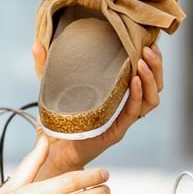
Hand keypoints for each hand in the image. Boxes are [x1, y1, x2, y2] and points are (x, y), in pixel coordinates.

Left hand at [33, 41, 164, 174]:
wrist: (48, 151)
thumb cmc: (54, 122)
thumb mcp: (51, 87)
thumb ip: (46, 66)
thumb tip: (37, 43)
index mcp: (116, 94)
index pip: (144, 76)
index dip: (150, 60)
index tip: (147, 42)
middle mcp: (124, 107)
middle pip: (154, 86)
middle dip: (156, 66)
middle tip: (149, 48)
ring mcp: (122, 120)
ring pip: (151, 100)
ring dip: (150, 80)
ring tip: (143, 62)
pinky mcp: (115, 131)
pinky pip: (133, 113)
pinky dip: (137, 96)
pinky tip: (134, 81)